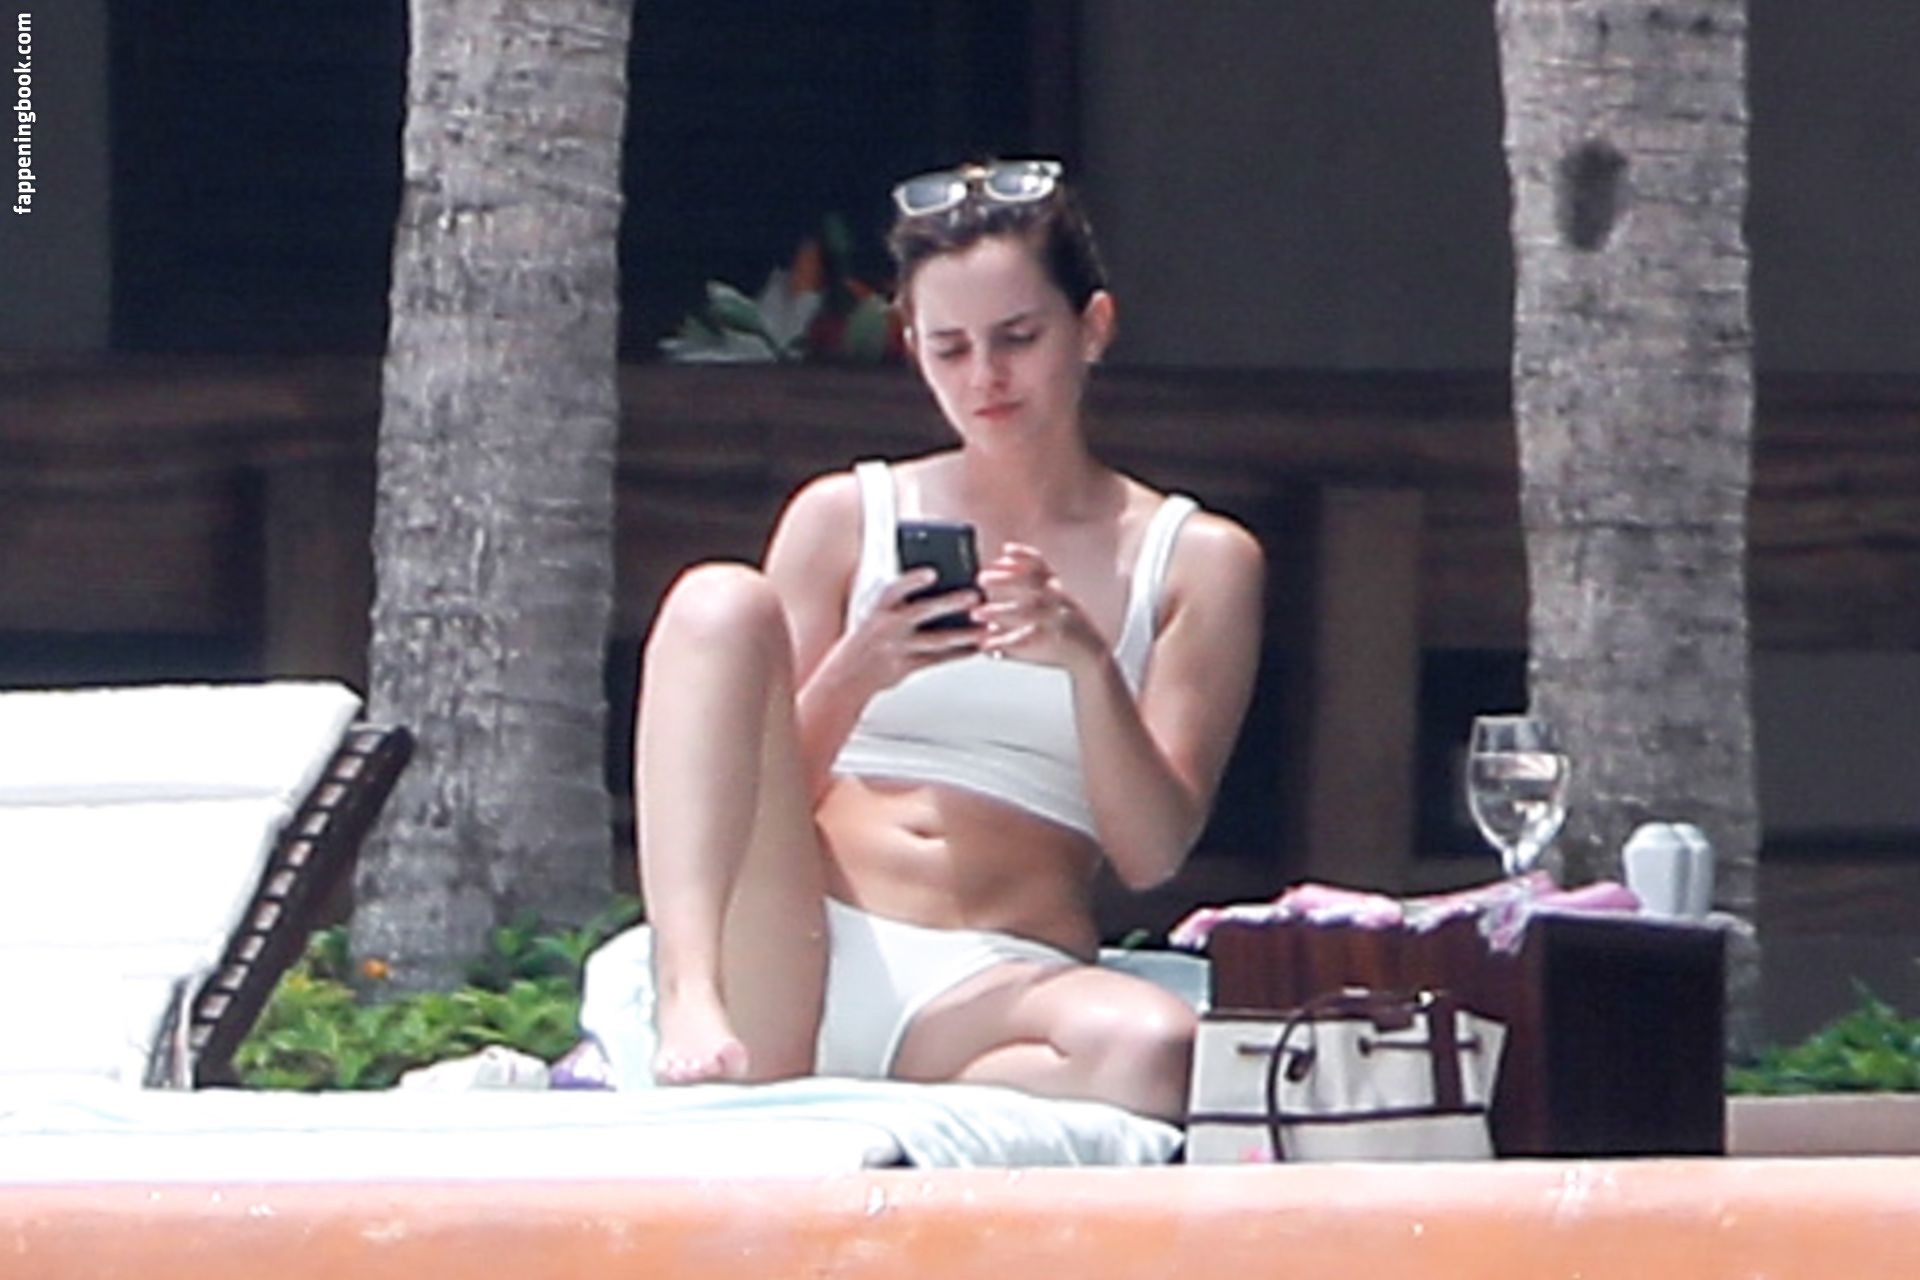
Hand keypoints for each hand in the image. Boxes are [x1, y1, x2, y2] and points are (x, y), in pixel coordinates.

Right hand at [834, 566, 982, 691]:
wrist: (847, 676)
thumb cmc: (866, 636)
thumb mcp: (871, 611)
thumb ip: (896, 595)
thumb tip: (930, 576)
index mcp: (877, 608)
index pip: (893, 590)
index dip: (912, 580)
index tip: (932, 573)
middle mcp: (887, 627)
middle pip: (922, 612)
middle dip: (949, 603)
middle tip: (974, 596)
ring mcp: (897, 648)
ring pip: (936, 641)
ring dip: (963, 635)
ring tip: (985, 629)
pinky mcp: (906, 668)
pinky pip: (937, 660)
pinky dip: (958, 654)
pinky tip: (976, 647)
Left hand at [973, 543, 1105, 671]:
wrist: (1091, 655)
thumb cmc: (1064, 623)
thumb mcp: (1053, 597)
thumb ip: (1029, 581)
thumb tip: (998, 564)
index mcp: (1056, 588)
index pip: (1042, 565)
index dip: (1024, 555)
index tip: (1005, 549)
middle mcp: (1058, 601)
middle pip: (1031, 583)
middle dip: (1005, 579)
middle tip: (980, 578)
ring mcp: (1056, 621)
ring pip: (1025, 612)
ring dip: (999, 611)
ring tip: (975, 613)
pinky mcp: (1051, 644)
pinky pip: (1024, 641)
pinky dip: (1003, 642)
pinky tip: (986, 645)